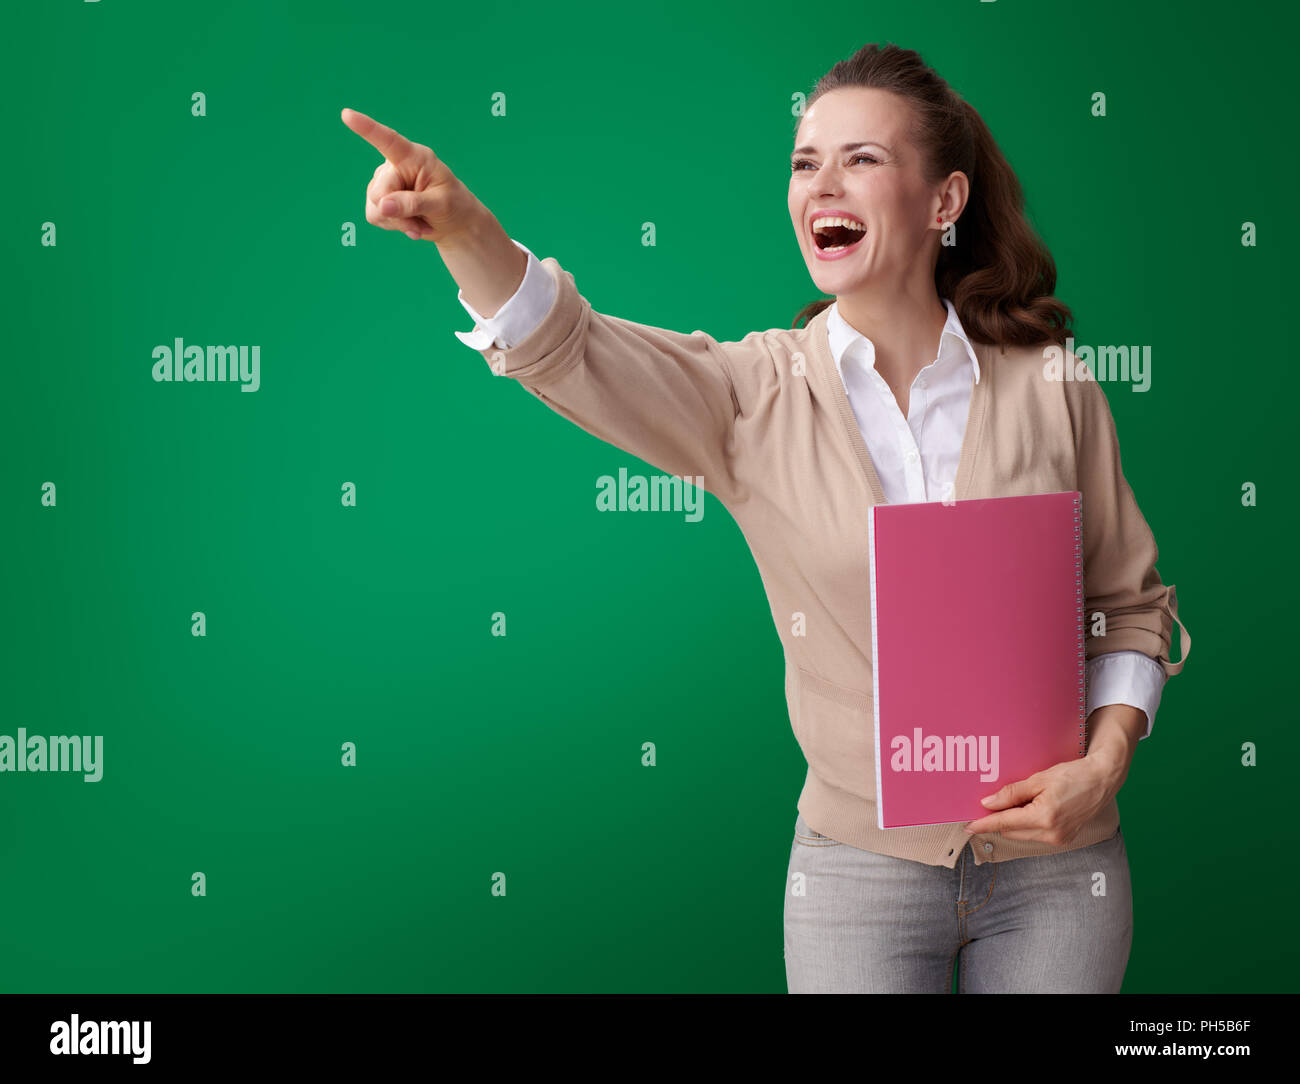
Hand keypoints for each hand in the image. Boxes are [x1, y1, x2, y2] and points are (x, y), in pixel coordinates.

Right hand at [340, 107, 478, 242]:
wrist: (453, 222)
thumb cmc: (453, 205)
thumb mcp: (441, 204)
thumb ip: (413, 203)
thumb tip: (382, 205)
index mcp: (415, 157)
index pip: (389, 141)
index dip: (367, 128)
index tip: (347, 115)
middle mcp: (395, 165)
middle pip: (380, 192)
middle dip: (398, 213)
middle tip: (422, 220)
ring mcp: (383, 182)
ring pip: (376, 207)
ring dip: (399, 222)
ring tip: (419, 221)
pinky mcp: (377, 199)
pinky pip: (375, 216)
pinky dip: (394, 226)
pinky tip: (410, 223)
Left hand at [961, 704, 1145, 843]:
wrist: (1102, 780)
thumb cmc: (1073, 775)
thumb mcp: (1038, 779)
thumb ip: (1012, 793)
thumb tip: (988, 803)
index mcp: (1044, 817)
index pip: (1004, 823)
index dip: (984, 823)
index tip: (968, 826)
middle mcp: (1052, 833)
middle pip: (1011, 830)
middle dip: (999, 819)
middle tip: (989, 806)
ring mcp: (1059, 838)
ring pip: (1023, 834)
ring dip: (1013, 822)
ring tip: (1013, 804)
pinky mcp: (1064, 838)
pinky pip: (1036, 834)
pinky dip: (1027, 824)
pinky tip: (1029, 809)